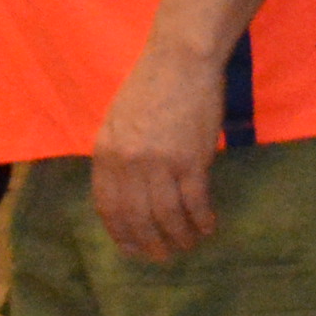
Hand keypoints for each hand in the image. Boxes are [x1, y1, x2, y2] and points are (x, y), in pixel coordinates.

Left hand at [88, 43, 227, 262]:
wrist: (181, 60)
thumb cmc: (151, 87)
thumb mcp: (118, 121)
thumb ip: (117, 157)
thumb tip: (125, 196)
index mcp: (106, 152)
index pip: (109, 207)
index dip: (122, 234)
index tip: (134, 250)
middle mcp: (128, 162)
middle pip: (138, 218)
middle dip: (152, 245)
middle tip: (165, 256)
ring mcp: (159, 162)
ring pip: (167, 217)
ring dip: (180, 237)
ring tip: (190, 244)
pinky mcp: (190, 159)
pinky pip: (195, 202)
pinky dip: (202, 220)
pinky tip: (208, 226)